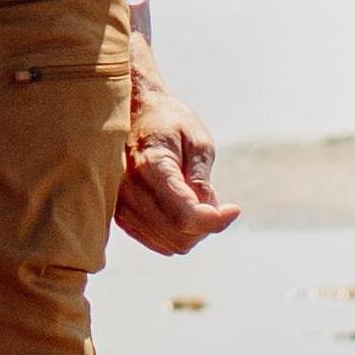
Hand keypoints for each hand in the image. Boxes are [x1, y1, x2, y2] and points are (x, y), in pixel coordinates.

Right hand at [116, 35, 239, 254]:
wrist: (133, 110)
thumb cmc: (168, 120)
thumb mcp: (197, 140)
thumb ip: (202, 178)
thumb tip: (209, 211)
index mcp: (149, 166)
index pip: (185, 216)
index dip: (215, 220)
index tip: (234, 209)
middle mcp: (128, 189)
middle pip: (179, 235)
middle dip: (205, 225)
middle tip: (213, 198)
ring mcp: (119, 203)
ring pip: (169, 244)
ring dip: (191, 231)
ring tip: (193, 199)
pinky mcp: (119, 213)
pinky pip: (156, 242)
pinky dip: (176, 234)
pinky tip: (179, 209)